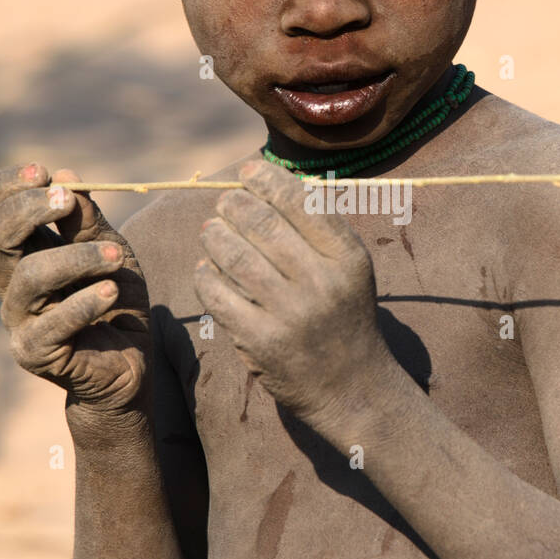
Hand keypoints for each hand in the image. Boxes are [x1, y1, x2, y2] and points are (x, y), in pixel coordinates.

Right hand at [0, 163, 149, 415]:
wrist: (131, 358)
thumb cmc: (114, 296)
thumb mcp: (108, 247)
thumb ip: (88, 219)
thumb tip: (66, 176)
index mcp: (20, 252)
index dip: (5, 188)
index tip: (43, 172)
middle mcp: (10, 283)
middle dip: (25, 210)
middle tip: (66, 199)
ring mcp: (19, 319)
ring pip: (30, 277)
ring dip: (75, 258)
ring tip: (115, 256)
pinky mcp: (36, 353)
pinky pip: (52, 324)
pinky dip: (83, 303)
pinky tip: (110, 291)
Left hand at [194, 160, 391, 426]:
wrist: (353, 388)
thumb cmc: (344, 317)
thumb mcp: (349, 270)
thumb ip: (318, 230)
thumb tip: (268, 182)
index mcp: (349, 258)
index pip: (302, 203)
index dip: (268, 180)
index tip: (248, 171)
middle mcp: (323, 283)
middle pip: (264, 225)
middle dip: (235, 205)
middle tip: (224, 201)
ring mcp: (291, 314)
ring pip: (236, 256)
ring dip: (215, 236)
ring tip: (210, 230)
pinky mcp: (262, 341)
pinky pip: (219, 295)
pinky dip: (206, 275)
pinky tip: (206, 268)